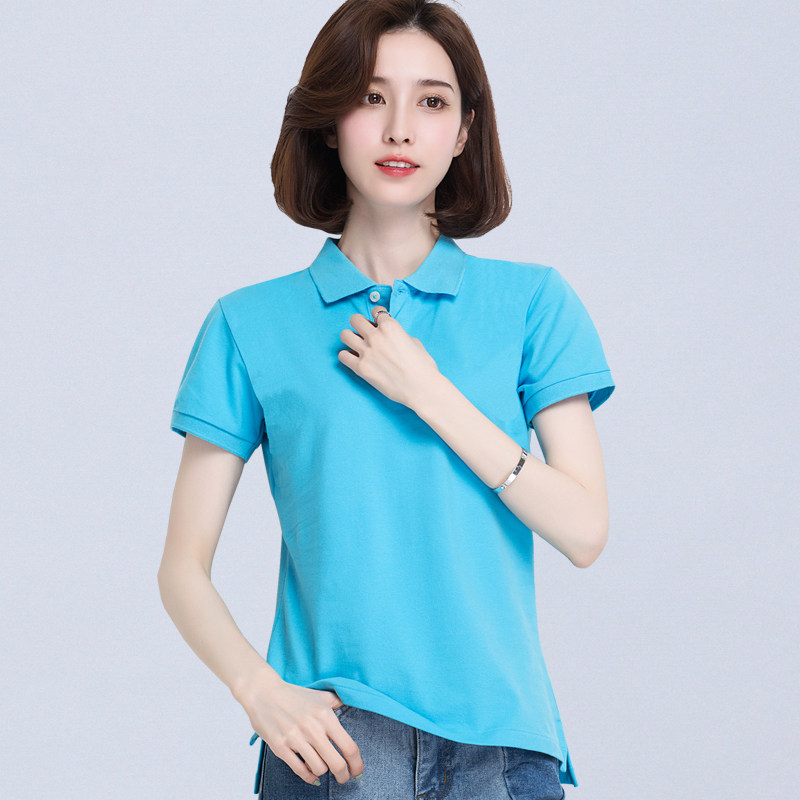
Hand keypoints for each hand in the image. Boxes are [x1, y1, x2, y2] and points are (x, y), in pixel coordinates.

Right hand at [239, 673, 363, 785]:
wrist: (264, 692)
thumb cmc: (293, 695)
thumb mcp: (318, 696)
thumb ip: (335, 702)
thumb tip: (348, 703)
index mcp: (325, 716)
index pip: (349, 746)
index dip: (357, 764)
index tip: (358, 772)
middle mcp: (313, 728)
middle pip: (336, 763)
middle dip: (343, 775)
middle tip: (343, 778)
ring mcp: (296, 739)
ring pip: (319, 769)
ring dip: (322, 771)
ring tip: (321, 766)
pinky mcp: (280, 747)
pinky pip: (299, 770)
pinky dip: (308, 776)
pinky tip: (311, 775)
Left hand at [338, 306, 441, 409]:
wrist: (422, 388)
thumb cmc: (423, 366)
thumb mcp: (414, 342)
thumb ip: (398, 334)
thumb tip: (389, 336)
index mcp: (390, 326)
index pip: (376, 311)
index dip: (377, 317)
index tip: (378, 323)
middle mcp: (376, 336)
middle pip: (355, 319)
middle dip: (360, 324)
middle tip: (364, 332)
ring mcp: (366, 352)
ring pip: (344, 335)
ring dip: (350, 337)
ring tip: (357, 345)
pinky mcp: (361, 368)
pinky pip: (342, 356)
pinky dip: (347, 356)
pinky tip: (355, 359)